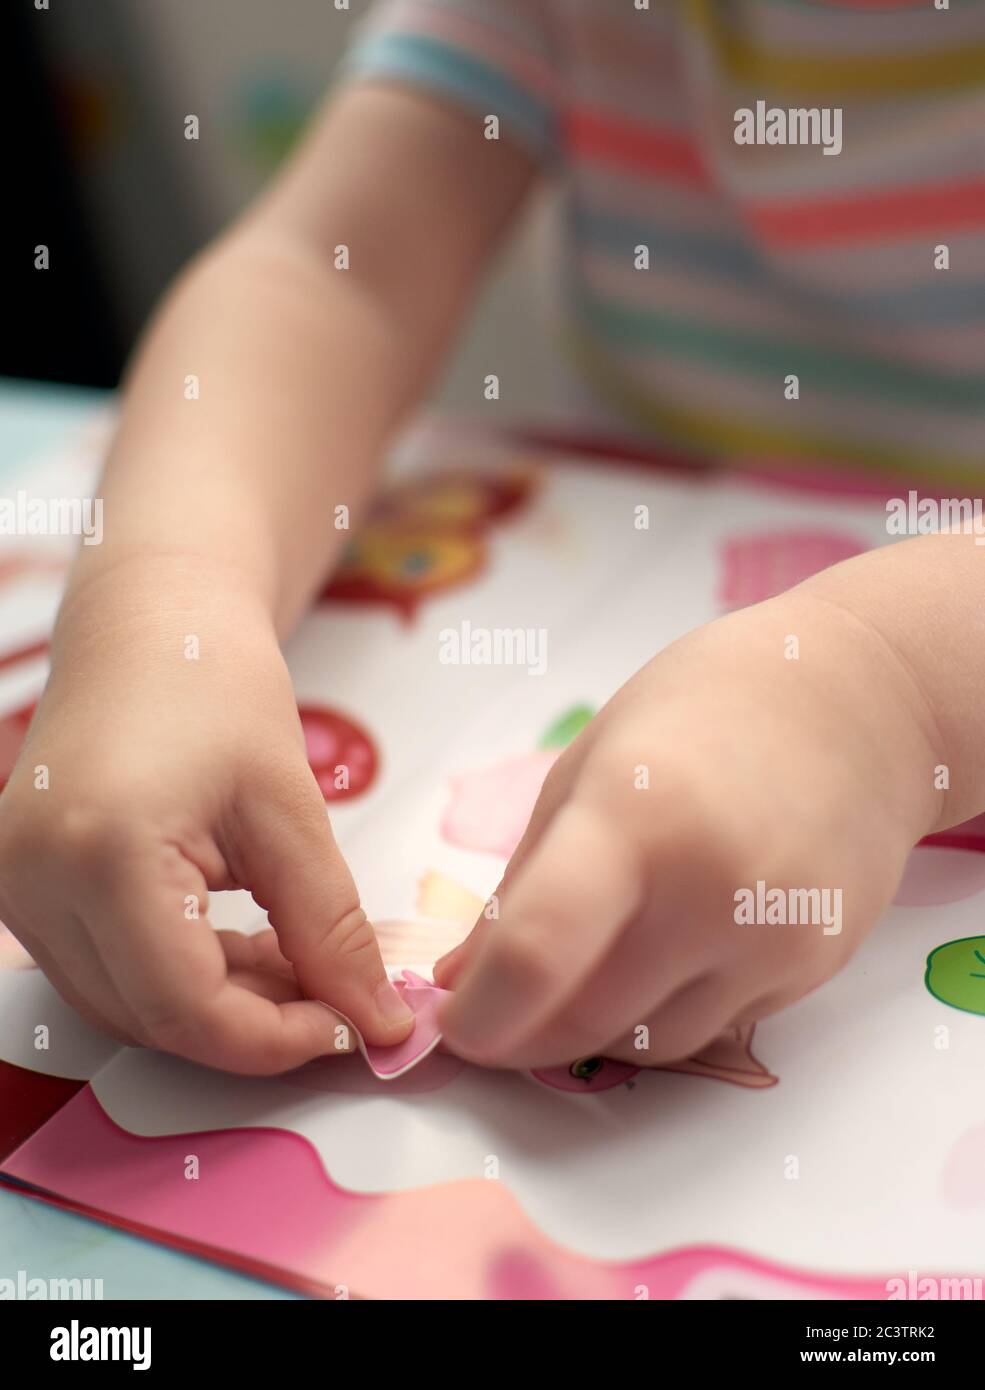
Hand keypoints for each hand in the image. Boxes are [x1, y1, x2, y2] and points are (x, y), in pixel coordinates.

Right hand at [0, 559, 413, 1072]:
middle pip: (154, 1018)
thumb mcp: (290, 809)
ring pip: (127, 1007)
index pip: (186, 1008)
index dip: (275, 1039)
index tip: (350, 1026)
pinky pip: (106, 972)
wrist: (149, 625)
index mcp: (102, 855)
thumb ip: (331, 927)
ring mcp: (17, 890)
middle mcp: (35, 884)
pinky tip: (239, 943)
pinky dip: (179, 977)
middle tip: (335, 993)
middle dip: (254, 1024)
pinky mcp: (25, 888)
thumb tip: (376, 1020)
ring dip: (218, 1005)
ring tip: (293, 958)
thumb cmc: (216, 685)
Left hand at [435, 589, 938, 1068]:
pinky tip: (659, 952)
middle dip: (521, 1034)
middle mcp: (710, 891)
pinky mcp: (812, 970)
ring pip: (646, 1044)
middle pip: (585, 1020)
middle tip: (493, 1012)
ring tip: (577, 969)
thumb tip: (462, 980)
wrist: (856, 705)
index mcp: (634, 818)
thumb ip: (521, 886)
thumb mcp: (586, 771)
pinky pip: (709, 1027)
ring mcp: (771, 939)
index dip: (481, 1013)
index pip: (540, 953)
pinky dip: (660, 1010)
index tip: (452, 1022)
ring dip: (590, 1028)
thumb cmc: (701, 713)